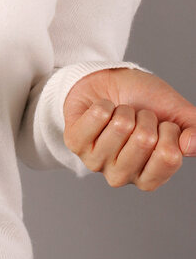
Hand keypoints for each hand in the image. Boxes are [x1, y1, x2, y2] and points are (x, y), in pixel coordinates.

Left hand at [63, 68, 195, 190]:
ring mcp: (97, 162)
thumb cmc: (141, 100)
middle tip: (135, 117)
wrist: (107, 81)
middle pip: (144, 140)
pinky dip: (103, 103)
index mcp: (150, 176)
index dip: (169, 131)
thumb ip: (193, 130)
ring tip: (117, 114)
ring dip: (123, 110)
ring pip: (120, 126)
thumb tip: (191, 144)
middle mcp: (123, 176)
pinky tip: (100, 111)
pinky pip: (99, 115)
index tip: (161, 125)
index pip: (170, 157)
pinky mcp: (75, 144)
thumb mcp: (174, 114)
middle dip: (144, 117)